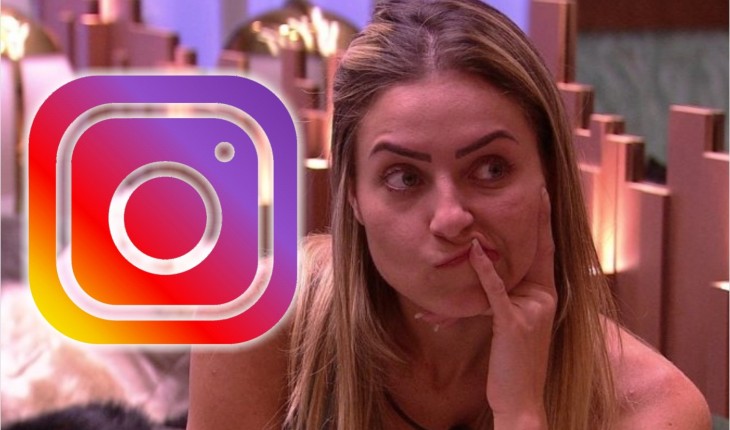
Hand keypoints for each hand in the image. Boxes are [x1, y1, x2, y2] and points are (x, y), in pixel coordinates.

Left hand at [468, 187, 555, 428]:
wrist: (521, 399)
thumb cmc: (514, 362)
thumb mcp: (515, 322)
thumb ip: (511, 295)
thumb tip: (494, 269)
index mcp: (546, 295)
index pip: (547, 251)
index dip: (546, 222)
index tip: (544, 195)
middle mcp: (544, 298)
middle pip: (539, 251)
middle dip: (538, 218)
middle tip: (537, 188)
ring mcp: (532, 310)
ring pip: (513, 268)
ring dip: (503, 239)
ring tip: (500, 210)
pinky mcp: (513, 323)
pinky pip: (496, 291)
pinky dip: (485, 270)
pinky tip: (474, 251)